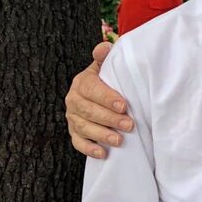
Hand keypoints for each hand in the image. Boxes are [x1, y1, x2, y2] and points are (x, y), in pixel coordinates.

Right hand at [65, 43, 133, 158]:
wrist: (98, 94)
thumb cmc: (108, 80)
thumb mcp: (106, 67)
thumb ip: (105, 57)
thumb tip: (104, 47)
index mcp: (81, 83)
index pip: (91, 90)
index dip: (107, 98)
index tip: (124, 105)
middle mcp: (73, 100)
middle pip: (89, 111)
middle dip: (110, 119)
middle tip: (129, 125)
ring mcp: (72, 118)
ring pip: (84, 128)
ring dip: (102, 135)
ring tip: (119, 140)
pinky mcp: (74, 133)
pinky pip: (78, 143)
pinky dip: (89, 149)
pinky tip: (103, 154)